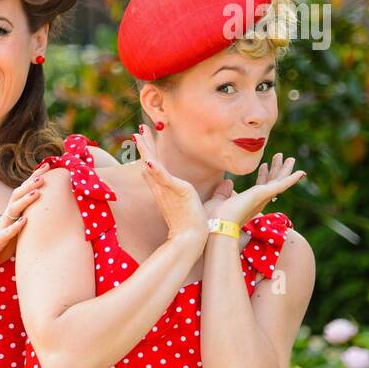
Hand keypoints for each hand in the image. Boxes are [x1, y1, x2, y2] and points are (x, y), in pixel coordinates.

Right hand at [0, 166, 47, 273]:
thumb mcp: (15, 232)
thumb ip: (25, 224)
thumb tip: (43, 218)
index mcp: (11, 214)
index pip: (22, 192)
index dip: (33, 179)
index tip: (46, 166)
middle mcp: (6, 217)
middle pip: (17, 195)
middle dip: (31, 183)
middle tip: (44, 173)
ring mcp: (1, 227)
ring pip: (13, 210)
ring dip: (25, 200)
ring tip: (37, 192)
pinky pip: (7, 232)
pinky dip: (15, 227)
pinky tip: (24, 222)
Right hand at [132, 125, 207, 245]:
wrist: (190, 239)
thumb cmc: (196, 224)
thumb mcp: (208, 203)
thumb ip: (216, 191)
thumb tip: (228, 184)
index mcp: (166, 189)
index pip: (155, 167)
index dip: (150, 153)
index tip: (147, 138)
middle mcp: (161, 188)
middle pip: (148, 162)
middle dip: (144, 145)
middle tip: (140, 128)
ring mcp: (166, 189)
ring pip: (152, 164)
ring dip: (145, 148)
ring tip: (140, 133)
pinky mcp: (175, 192)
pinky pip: (163, 178)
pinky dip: (155, 170)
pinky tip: (148, 160)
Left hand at [205, 152, 305, 225]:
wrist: (218, 224)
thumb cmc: (215, 217)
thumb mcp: (217, 201)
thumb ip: (223, 192)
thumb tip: (228, 182)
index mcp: (249, 202)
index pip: (260, 186)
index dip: (263, 175)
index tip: (263, 165)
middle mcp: (259, 201)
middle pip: (272, 182)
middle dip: (276, 169)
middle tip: (279, 156)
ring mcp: (263, 198)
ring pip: (278, 181)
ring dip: (284, 169)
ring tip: (288, 157)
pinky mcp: (265, 194)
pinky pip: (282, 185)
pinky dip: (291, 179)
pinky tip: (300, 173)